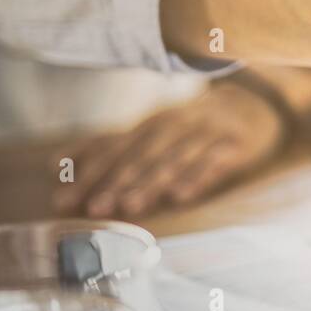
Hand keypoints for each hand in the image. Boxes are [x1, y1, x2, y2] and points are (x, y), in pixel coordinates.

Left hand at [51, 80, 284, 218]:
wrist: (254, 103)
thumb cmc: (194, 125)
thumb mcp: (153, 130)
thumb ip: (111, 145)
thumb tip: (56, 163)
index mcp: (151, 124)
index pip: (114, 147)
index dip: (88, 172)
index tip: (63, 198)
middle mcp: (175, 125)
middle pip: (141, 154)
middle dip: (116, 180)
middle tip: (94, 208)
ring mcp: (206, 133)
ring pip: (175, 158)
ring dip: (151, 181)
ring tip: (130, 206)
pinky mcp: (235, 145)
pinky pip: (215, 162)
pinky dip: (198, 177)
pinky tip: (182, 196)